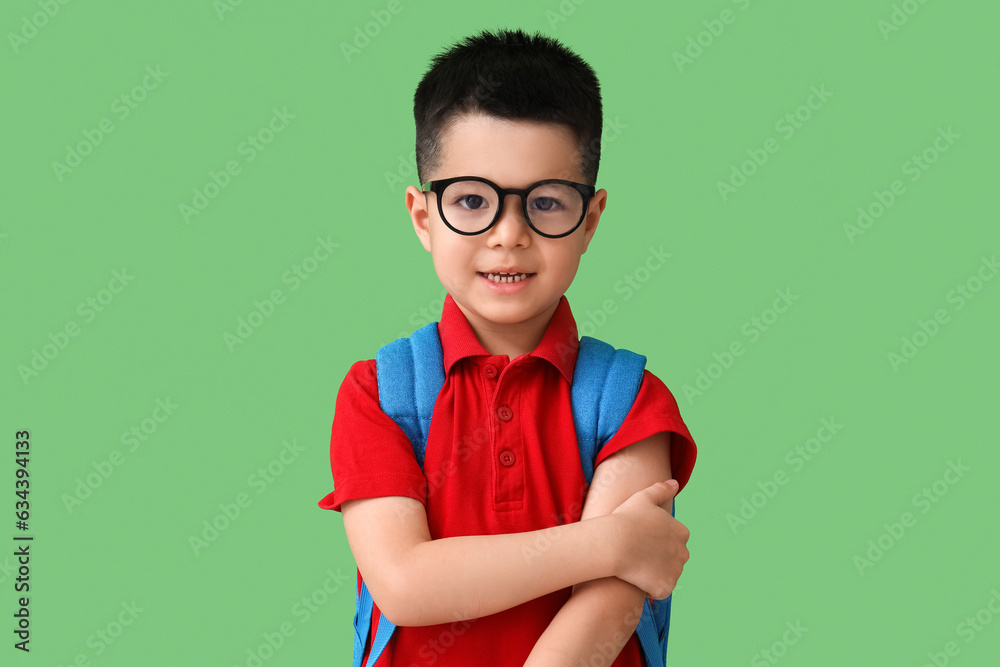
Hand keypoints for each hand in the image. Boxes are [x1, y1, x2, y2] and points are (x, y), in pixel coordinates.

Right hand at [610, 480, 688, 598]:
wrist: (613, 543)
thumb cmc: (626, 518)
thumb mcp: (643, 497)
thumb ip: (661, 489)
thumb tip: (675, 483)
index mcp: (682, 532)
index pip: (675, 539)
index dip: (657, 540)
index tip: (642, 539)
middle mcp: (683, 553)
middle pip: (673, 558)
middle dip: (659, 558)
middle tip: (638, 554)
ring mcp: (675, 572)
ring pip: (667, 574)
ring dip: (655, 573)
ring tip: (635, 567)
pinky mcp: (665, 588)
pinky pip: (660, 590)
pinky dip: (651, 588)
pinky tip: (636, 580)